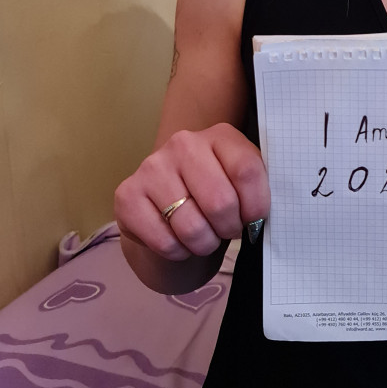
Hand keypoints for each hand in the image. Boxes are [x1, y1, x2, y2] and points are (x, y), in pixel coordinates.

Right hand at [114, 123, 269, 262]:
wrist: (169, 209)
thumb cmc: (214, 196)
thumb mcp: (241, 184)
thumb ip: (256, 191)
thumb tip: (259, 219)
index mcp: (220, 135)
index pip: (247, 170)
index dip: (256, 206)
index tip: (254, 220)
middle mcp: (184, 143)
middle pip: (220, 202)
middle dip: (229, 229)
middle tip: (226, 231)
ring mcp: (152, 167)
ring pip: (192, 227)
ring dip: (204, 244)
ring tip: (204, 237)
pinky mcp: (127, 195)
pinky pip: (165, 242)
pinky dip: (178, 253)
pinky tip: (179, 241)